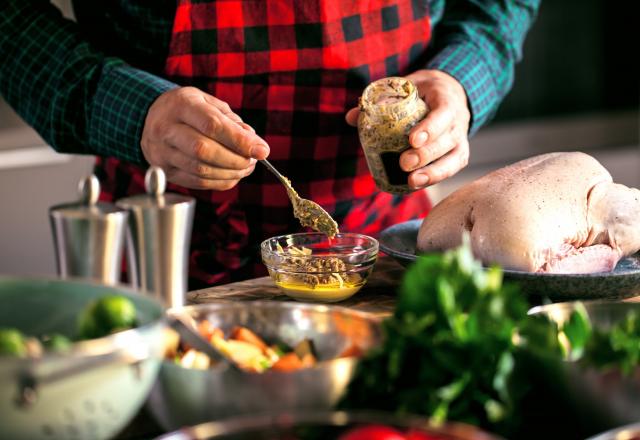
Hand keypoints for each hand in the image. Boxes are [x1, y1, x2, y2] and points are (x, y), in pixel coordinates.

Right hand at [141, 87, 269, 189]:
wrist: (151, 118)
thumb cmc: (187, 109)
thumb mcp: (208, 103)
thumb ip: (232, 122)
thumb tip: (254, 144)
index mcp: (181, 105)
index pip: (212, 125)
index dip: (239, 141)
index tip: (262, 150)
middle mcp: (166, 128)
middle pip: (204, 150)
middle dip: (235, 159)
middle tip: (252, 161)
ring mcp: (161, 152)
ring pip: (200, 170)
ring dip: (230, 173)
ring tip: (245, 168)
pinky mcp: (164, 170)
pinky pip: (196, 182)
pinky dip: (220, 182)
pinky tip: (232, 175)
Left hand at [346, 70, 470, 187]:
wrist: (449, 91)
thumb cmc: (423, 91)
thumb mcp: (404, 87)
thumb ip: (381, 100)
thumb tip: (351, 117)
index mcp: (446, 98)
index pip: (443, 112)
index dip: (430, 127)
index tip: (412, 140)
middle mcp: (459, 119)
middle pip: (448, 140)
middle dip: (426, 154)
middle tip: (404, 163)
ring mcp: (461, 138)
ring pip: (454, 158)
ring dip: (433, 172)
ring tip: (412, 181)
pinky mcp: (459, 153)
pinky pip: (452, 168)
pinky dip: (436, 178)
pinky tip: (417, 185)